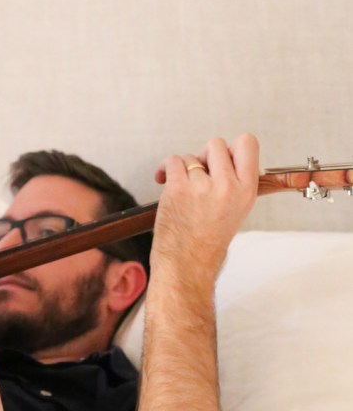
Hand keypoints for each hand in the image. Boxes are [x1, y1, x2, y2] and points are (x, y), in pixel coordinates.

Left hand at [153, 134, 258, 291]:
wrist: (187, 266)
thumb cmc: (207, 243)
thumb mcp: (236, 211)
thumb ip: (235, 183)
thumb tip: (224, 158)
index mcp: (247, 191)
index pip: (248, 143)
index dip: (231, 148)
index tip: (220, 161)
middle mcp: (228, 187)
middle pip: (216, 144)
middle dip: (204, 157)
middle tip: (198, 177)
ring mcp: (203, 187)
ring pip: (191, 156)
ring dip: (183, 169)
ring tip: (182, 190)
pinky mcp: (179, 189)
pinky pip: (172, 162)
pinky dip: (165, 169)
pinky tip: (163, 181)